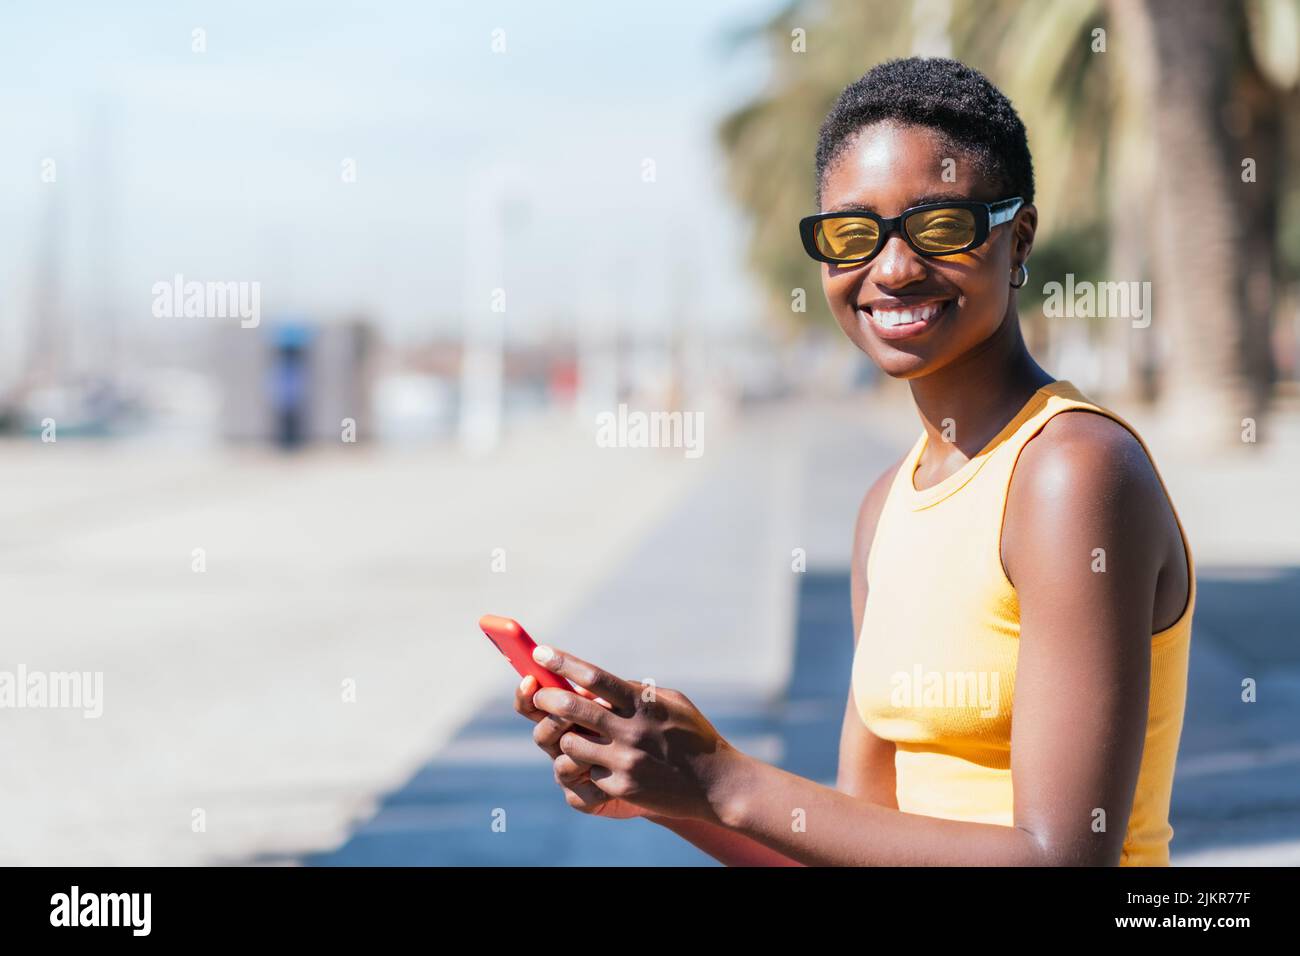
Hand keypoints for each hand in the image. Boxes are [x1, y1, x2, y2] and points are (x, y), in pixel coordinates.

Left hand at [529, 645, 740, 823]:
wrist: (717, 784)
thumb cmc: (695, 736)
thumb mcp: (674, 701)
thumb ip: (638, 691)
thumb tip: (600, 684)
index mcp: (643, 703)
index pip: (594, 677)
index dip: (562, 663)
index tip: (541, 653)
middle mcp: (632, 729)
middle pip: (572, 708)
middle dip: (546, 698)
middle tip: (538, 694)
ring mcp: (625, 761)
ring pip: (570, 744)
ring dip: (565, 736)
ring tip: (572, 734)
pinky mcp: (623, 788)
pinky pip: (587, 772)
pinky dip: (589, 766)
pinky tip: (601, 764)